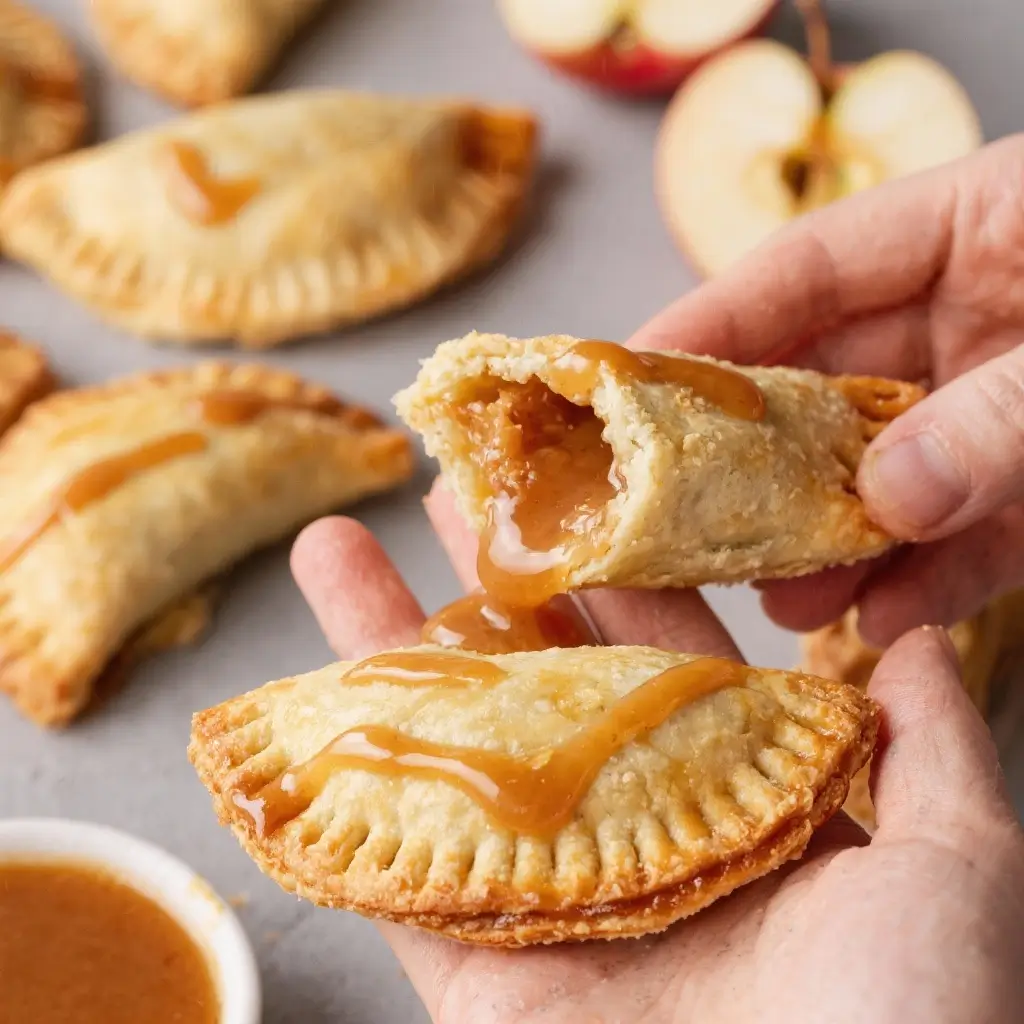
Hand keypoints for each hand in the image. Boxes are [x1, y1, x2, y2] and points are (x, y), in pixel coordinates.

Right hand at [288, 505, 1023, 1023]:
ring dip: (383, 649)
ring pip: (447, 750)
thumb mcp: (954, 862)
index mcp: (733, 795)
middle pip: (538, 676)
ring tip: (328, 548)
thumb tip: (920, 640)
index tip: (580, 486)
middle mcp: (632, 829)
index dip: (616, 564)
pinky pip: (390, 871)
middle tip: (447, 486)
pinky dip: (334, 797)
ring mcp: (547, 891)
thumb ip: (933, 747)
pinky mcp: (477, 967)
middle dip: (487, 580)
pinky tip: (287, 708)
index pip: (661, 647)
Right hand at [634, 134, 1023, 645]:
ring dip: (830, 533)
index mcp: (981, 223)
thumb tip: (888, 494)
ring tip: (775, 588)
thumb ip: (1012, 414)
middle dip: (754, 453)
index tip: (626, 380)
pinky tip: (881, 619)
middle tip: (681, 509)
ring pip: (884, 469)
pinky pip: (968, 530)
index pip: (806, 269)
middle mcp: (977, 312)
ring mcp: (1008, 401)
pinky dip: (927, 577)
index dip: (708, 323)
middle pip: (825, 381)